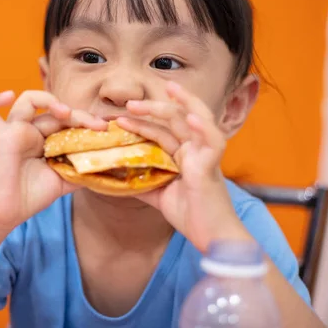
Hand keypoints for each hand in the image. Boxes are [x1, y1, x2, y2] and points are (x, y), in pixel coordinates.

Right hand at [0, 90, 106, 233]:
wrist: (6, 215)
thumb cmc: (30, 197)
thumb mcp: (64, 181)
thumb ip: (81, 169)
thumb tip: (107, 164)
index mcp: (47, 139)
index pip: (69, 120)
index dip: (87, 121)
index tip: (105, 129)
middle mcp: (32, 131)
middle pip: (56, 110)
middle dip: (79, 115)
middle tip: (98, 125)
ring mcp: (15, 131)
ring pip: (28, 100)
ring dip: (48, 100)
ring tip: (64, 112)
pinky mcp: (1, 137)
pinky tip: (6, 96)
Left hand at [117, 82, 250, 250]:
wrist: (213, 238)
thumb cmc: (191, 216)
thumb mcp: (159, 196)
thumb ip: (141, 183)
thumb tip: (114, 176)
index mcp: (184, 155)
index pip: (162, 131)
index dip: (142, 122)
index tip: (120, 118)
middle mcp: (196, 150)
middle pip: (175, 119)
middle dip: (153, 108)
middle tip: (129, 104)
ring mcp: (206, 155)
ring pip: (196, 120)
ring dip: (180, 104)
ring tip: (166, 90)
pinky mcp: (213, 166)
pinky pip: (213, 141)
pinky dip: (203, 127)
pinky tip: (190, 117)